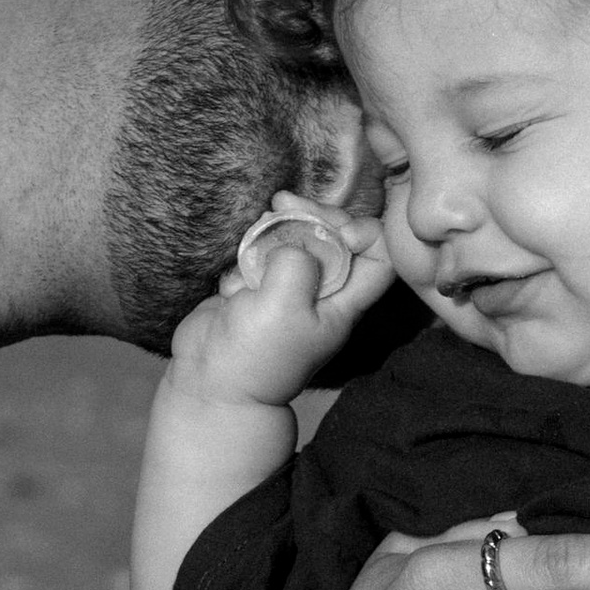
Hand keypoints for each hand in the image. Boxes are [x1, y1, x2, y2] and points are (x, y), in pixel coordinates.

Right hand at [165, 196, 397, 410]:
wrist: (210, 384)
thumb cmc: (256, 355)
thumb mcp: (285, 305)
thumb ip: (297, 262)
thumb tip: (292, 241)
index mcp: (343, 304)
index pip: (380, 258)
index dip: (365, 231)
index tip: (333, 230)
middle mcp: (321, 293)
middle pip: (335, 237)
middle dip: (311, 214)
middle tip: (280, 204)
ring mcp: (287, 290)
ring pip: (294, 239)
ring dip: (273, 230)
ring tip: (254, 236)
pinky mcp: (256, 289)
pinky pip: (259, 254)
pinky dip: (247, 255)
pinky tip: (233, 281)